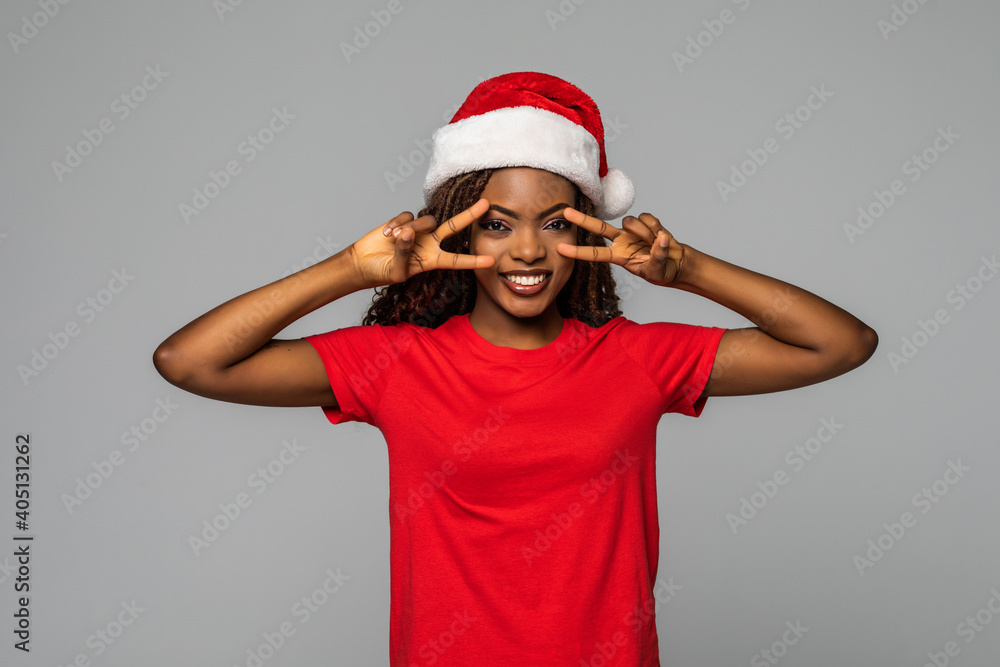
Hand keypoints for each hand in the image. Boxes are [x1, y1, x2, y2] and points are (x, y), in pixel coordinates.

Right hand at [348, 198, 494, 287]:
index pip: (457, 260)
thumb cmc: (381, 273)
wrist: (362, 263)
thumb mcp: (396, 271)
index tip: (491, 261)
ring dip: (411, 227)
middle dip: (469, 215)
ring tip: (394, 238)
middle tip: (486, 204)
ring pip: (426, 220)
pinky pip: (408, 215)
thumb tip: (409, 232)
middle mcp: (429, 244)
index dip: (473, 261)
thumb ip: (404, 253)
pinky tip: (387, 233)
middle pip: (453, 227)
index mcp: (432, 261)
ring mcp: (417, 231)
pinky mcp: (404, 221)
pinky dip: (397, 223)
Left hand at [556, 209, 686, 286]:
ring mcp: (631, 231)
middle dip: (582, 219)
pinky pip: (646, 217)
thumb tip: (660, 238)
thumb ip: (657, 256)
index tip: (561, 249)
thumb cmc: (661, 271)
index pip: (594, 254)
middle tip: (565, 212)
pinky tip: (660, 235)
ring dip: (645, 232)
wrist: (675, 263)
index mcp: (618, 257)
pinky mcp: (644, 222)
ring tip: (655, 243)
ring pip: (630, 221)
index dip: (578, 251)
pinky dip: (655, 227)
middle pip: (598, 227)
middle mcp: (620, 241)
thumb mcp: (657, 271)